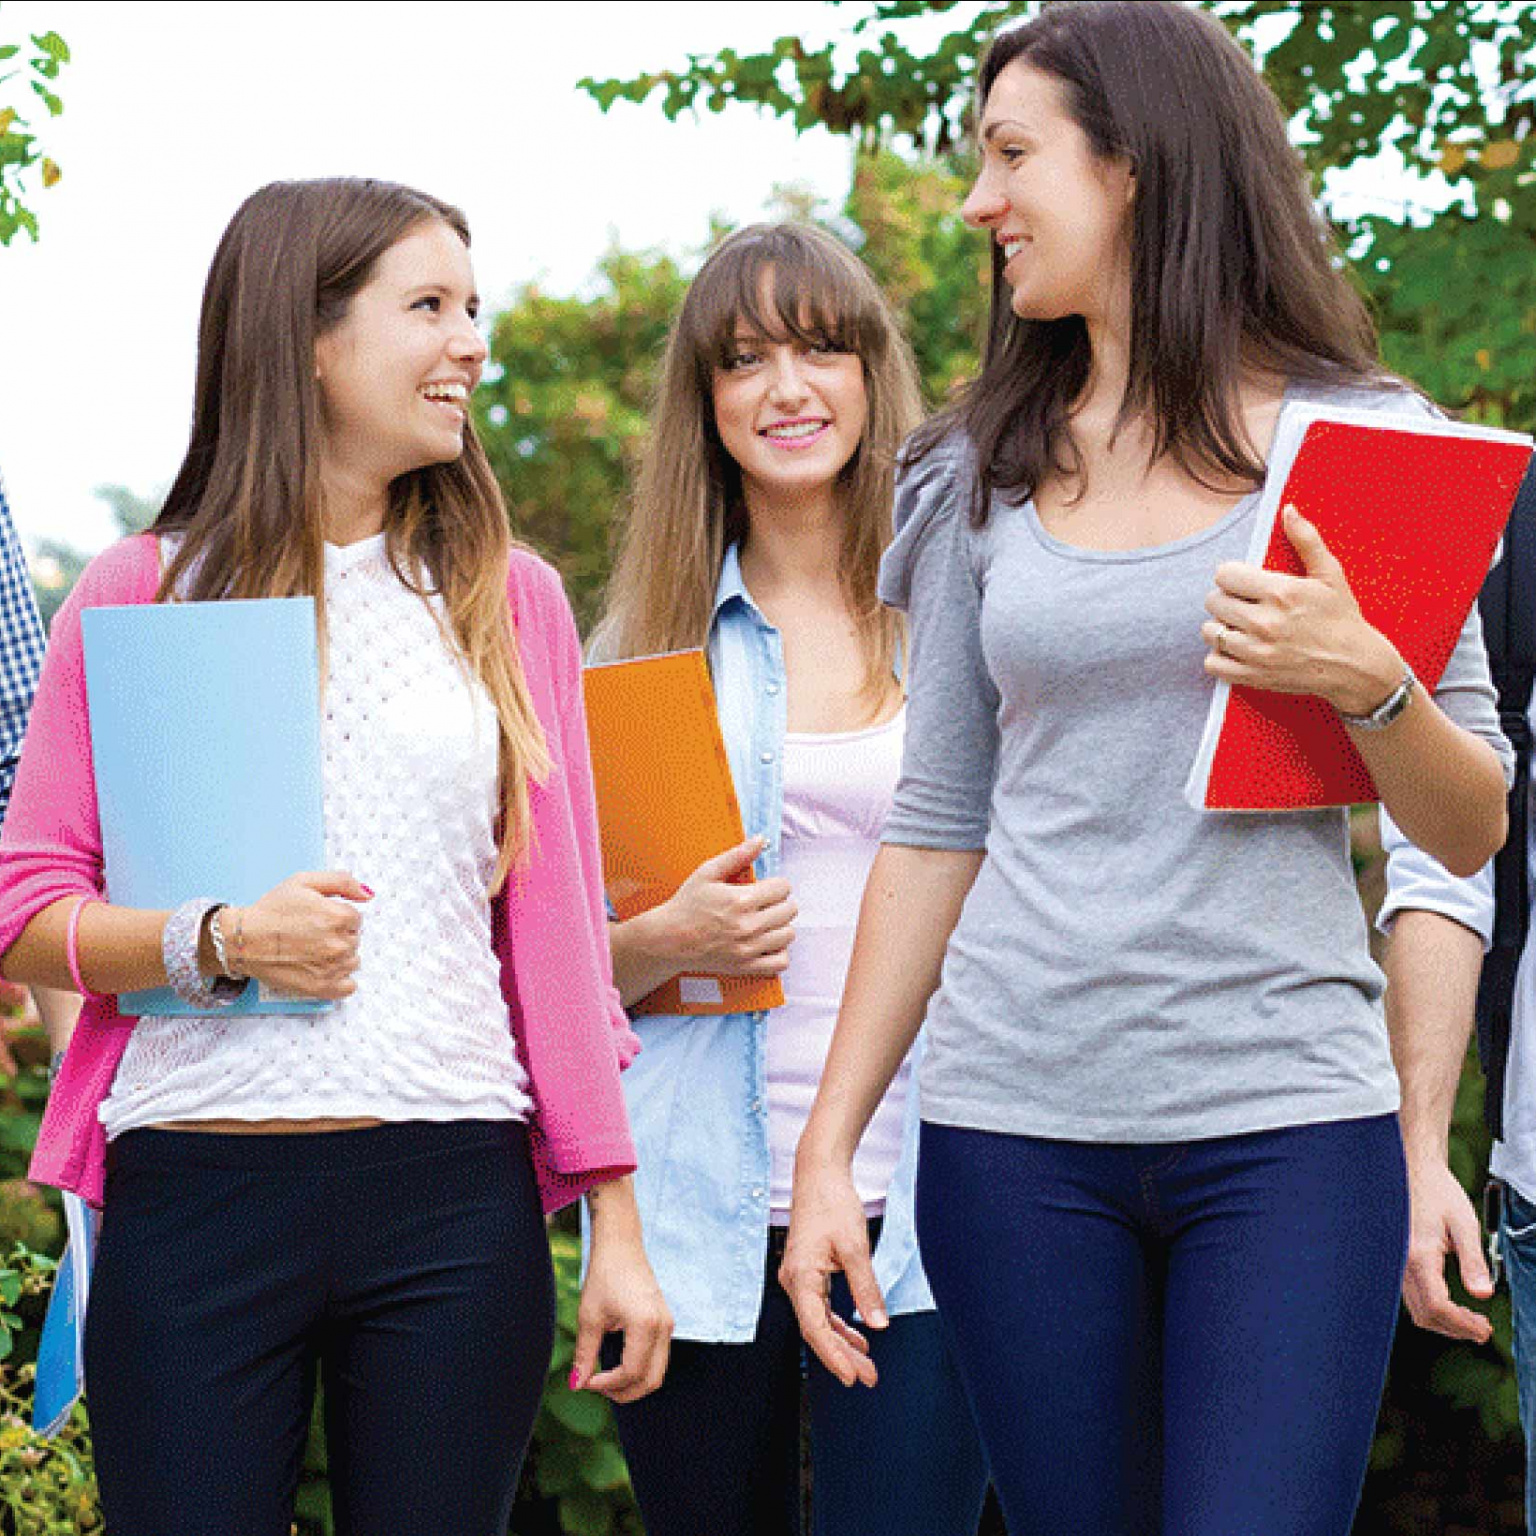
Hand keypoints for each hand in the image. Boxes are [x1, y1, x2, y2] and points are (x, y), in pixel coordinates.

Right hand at [222, 871, 372, 1000]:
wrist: (243, 940)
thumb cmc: (271, 911)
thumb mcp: (304, 882)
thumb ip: (342, 882)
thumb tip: (368, 894)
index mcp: (338, 917)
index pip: (356, 919)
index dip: (337, 917)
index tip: (319, 919)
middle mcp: (338, 944)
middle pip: (354, 940)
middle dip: (338, 936)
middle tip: (312, 935)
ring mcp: (332, 968)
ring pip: (352, 961)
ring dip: (339, 957)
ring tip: (313, 952)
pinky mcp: (322, 988)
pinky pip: (348, 986)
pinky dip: (339, 979)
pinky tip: (322, 970)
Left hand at [570, 1232, 672, 1403]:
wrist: (621, 1245)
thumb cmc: (604, 1275)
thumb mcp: (589, 1316)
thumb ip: (585, 1354)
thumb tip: (576, 1385)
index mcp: (645, 1324)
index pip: (631, 1372)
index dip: (608, 1385)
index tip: (587, 1382)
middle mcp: (663, 1327)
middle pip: (651, 1380)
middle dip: (624, 1392)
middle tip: (597, 1387)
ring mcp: (668, 1324)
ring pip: (657, 1372)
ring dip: (633, 1383)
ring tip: (606, 1379)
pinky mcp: (666, 1322)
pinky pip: (658, 1358)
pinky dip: (640, 1369)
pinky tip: (618, 1364)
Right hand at [653, 837, 795, 977]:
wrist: (669, 939)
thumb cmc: (687, 905)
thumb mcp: (707, 873)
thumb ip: (736, 856)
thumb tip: (759, 841)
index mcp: (741, 899)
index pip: (783, 888)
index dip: (777, 884)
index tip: (767, 888)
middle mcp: (748, 925)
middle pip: (789, 910)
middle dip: (780, 903)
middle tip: (766, 903)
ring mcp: (748, 948)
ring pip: (788, 934)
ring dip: (780, 926)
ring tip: (766, 922)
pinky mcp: (745, 966)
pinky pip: (780, 962)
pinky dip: (779, 952)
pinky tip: (767, 943)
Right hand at [780, 1159, 884, 1387]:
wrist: (819, 1175)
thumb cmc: (833, 1203)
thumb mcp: (854, 1246)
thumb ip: (866, 1287)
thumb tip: (878, 1324)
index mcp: (801, 1277)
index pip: (815, 1328)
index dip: (834, 1356)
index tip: (852, 1377)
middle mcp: (794, 1281)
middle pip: (816, 1330)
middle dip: (842, 1356)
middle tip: (869, 1378)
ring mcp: (800, 1278)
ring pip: (819, 1321)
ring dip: (842, 1343)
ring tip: (867, 1365)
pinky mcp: (808, 1272)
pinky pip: (821, 1308)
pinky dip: (839, 1324)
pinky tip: (858, 1336)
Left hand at [1202, 506, 1403, 715]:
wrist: (1355, 666)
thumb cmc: (1342, 617)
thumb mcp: (1330, 574)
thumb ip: (1306, 540)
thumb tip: (1288, 510)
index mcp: (1281, 592)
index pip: (1224, 574)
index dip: (1232, 575)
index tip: (1244, 582)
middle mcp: (1265, 622)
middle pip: (1213, 601)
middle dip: (1226, 598)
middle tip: (1243, 603)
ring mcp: (1257, 652)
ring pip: (1209, 631)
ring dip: (1220, 626)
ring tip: (1239, 625)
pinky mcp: (1254, 676)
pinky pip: (1213, 663)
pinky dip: (1219, 656)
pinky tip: (1236, 648)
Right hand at [1402, 1156, 1493, 1343]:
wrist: (1414, 1172)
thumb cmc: (1438, 1192)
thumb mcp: (1464, 1223)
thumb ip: (1474, 1260)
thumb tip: (1484, 1294)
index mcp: (1418, 1255)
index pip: (1437, 1306)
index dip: (1462, 1324)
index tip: (1484, 1330)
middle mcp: (1402, 1263)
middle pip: (1425, 1315)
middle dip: (1455, 1328)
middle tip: (1482, 1329)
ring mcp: (1397, 1264)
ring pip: (1417, 1309)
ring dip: (1445, 1321)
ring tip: (1472, 1319)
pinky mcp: (1398, 1262)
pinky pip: (1413, 1296)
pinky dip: (1434, 1308)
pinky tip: (1451, 1302)